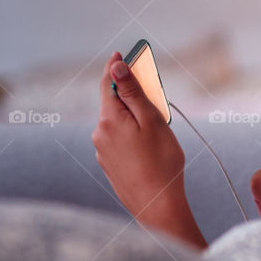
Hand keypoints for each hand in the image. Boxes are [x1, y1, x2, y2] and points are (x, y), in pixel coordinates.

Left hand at [92, 53, 205, 246]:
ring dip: (134, 120)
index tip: (123, 53)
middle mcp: (100, 134)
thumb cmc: (161, 164)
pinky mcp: (109, 165)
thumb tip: (116, 66)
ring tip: (158, 133)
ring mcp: (103, 152)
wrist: (157, 207)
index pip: (107, 83)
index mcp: (109, 119)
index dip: (116, 66)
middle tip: (156, 100)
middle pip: (114, 104)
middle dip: (133, 98)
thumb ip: (132, 92)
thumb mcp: (151, 121)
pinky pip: (119, 141)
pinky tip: (150, 151)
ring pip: (118, 124)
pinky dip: (132, 137)